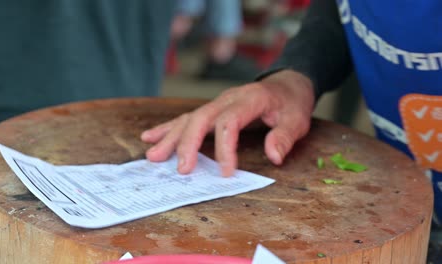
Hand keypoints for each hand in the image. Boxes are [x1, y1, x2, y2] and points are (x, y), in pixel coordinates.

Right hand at [141, 70, 314, 175]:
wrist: (286, 83)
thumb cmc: (290, 103)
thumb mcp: (297, 119)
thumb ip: (284, 136)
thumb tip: (274, 156)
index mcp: (250, 99)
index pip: (229, 122)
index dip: (225, 148)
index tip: (226, 173)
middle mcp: (228, 99)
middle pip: (201, 118)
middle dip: (188, 144)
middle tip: (181, 169)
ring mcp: (217, 102)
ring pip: (188, 118)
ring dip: (170, 137)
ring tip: (153, 155)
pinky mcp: (212, 109)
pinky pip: (187, 117)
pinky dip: (168, 128)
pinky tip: (150, 136)